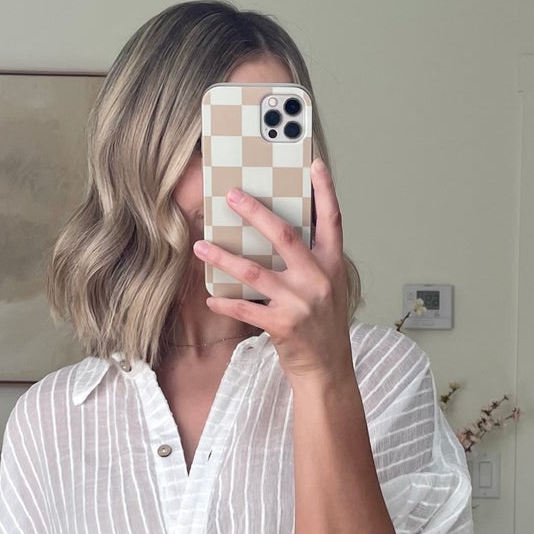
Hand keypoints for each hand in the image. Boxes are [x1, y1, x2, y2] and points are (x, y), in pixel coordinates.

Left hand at [193, 155, 351, 383]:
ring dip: (223, 257)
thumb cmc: (323, 327)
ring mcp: (301, 303)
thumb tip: (276, 235)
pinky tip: (209, 295)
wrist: (328, 369)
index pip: (332, 220)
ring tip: (201, 246)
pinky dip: (224, 301)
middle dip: (255, 212)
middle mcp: (318, 279)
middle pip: (284, 235)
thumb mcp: (327, 288)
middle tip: (232, 196)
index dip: (325, 190)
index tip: (314, 164)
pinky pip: (245, 307)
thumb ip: (310, 262)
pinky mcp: (283, 325)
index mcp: (332, 265)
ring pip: (255, 271)